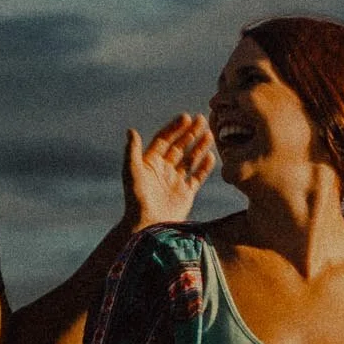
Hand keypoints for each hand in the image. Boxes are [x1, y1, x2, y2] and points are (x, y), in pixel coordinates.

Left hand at [123, 113, 216, 228]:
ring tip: (210, 133)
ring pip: (190, 159)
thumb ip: (132, 152)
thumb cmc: (136, 199)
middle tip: (202, 118)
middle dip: (190, 132)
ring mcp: (175, 181)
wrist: (147, 226)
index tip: (186, 117)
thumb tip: (130, 130)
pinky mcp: (185, 193)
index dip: (174, 128)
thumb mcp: (132, 173)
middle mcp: (163, 170)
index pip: (164, 140)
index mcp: (150, 163)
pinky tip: (212, 155)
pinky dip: (205, 167)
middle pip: (179, 146)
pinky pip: (197, 177)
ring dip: (199, 146)